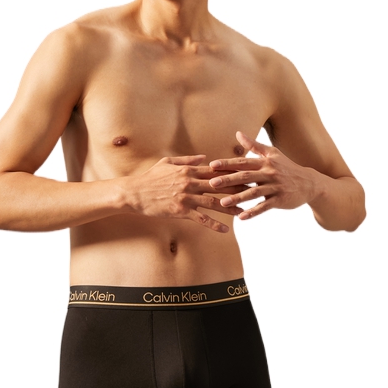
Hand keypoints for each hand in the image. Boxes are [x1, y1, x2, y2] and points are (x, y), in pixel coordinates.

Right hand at [127, 155, 245, 232]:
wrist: (134, 193)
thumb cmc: (150, 177)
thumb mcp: (167, 162)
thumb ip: (187, 159)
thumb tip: (204, 157)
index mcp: (188, 170)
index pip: (215, 170)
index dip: (231, 172)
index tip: (245, 173)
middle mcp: (190, 182)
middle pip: (219, 186)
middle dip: (237, 188)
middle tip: (253, 191)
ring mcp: (186, 197)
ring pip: (213, 202)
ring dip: (230, 207)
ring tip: (245, 211)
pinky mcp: (181, 211)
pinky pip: (201, 218)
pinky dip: (214, 224)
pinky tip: (225, 230)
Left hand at [208, 132, 322, 219]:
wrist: (309, 183)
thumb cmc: (287, 167)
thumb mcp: (272, 154)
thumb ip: (254, 146)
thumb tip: (238, 133)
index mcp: (265, 162)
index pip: (243, 162)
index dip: (227, 163)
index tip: (211, 165)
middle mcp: (269, 173)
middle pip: (246, 176)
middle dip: (228, 179)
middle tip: (211, 183)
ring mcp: (275, 187)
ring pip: (254, 193)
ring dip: (238, 198)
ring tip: (222, 203)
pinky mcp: (280, 200)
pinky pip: (265, 207)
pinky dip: (253, 212)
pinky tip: (241, 217)